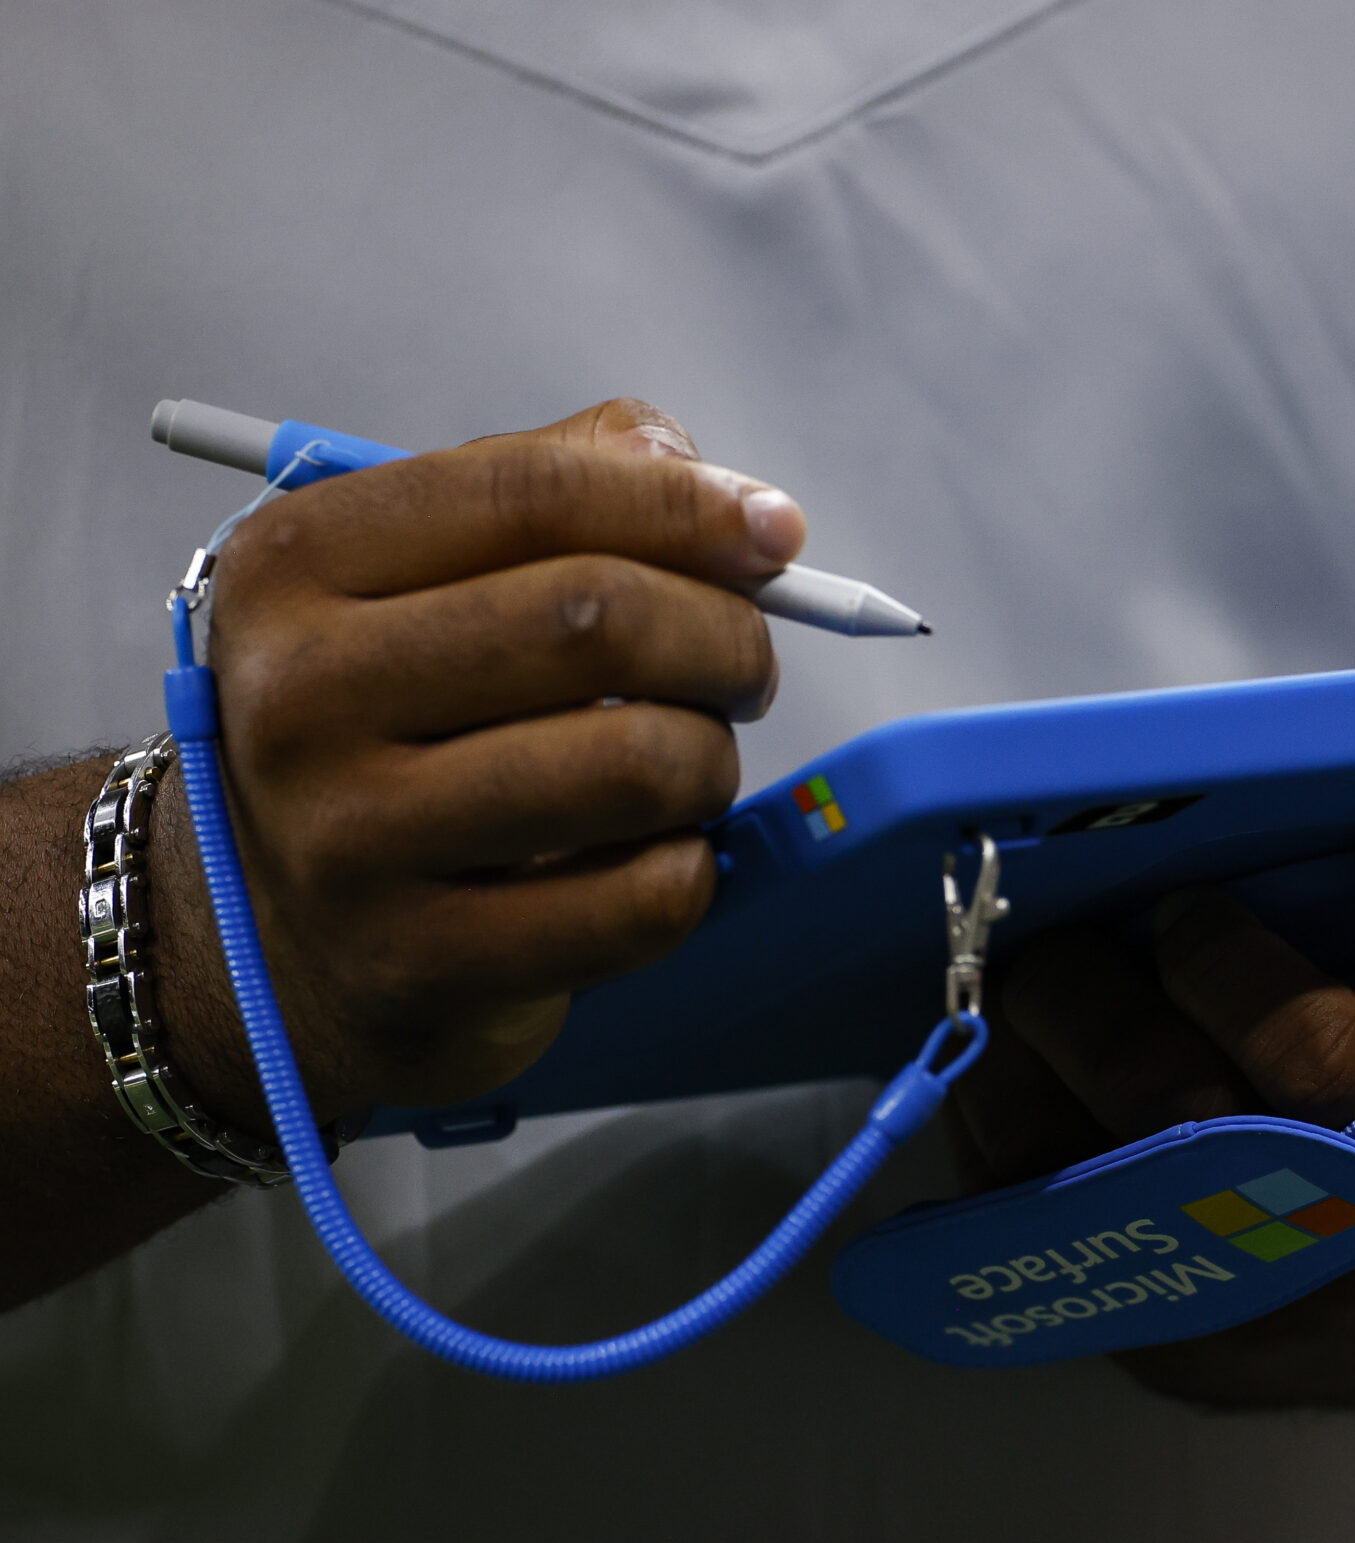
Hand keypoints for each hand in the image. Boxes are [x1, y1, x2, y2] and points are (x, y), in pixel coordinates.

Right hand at [154, 400, 796, 1121]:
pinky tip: (652, 858)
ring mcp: (349, 841)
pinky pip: (647, 898)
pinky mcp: (420, 962)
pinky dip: (692, 869)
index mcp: (296, 564)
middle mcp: (298, 697)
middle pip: (596, 619)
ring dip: (711, 760)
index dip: (688, 506)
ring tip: (688, 766)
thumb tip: (727, 495)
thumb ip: (569, 484)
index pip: (535, 495)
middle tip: (742, 669)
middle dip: (724, 638)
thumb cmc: (405, 722)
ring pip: (638, 761)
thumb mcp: (434, 573)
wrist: (292, 932)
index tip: (778, 534)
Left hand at [945, 789, 1354, 1416]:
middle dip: (1084, 1016)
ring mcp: (1254, 1318)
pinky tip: (1013, 1075)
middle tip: (1048, 941)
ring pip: (1079, 1198)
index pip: (1307, 1056)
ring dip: (1018, 1081)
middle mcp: (1345, 1253)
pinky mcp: (1184, 1353)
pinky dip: (1009, 1155)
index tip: (1180, 905)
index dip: (1218, 965)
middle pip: (1167, 1128)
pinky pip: (1053, 1254)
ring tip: (1010, 994)